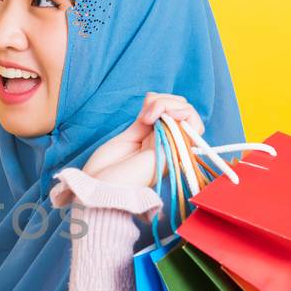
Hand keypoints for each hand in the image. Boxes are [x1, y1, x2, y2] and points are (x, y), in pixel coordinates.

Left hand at [49, 92, 204, 205]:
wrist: (98, 190)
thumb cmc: (106, 171)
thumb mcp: (127, 138)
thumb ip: (144, 123)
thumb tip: (156, 104)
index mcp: (157, 144)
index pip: (176, 114)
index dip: (162, 103)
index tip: (142, 113)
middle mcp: (169, 146)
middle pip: (185, 111)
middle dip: (165, 100)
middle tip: (145, 114)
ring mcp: (173, 149)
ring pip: (190, 114)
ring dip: (168, 103)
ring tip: (148, 115)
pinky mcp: (174, 151)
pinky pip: (192, 125)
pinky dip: (175, 110)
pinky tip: (154, 116)